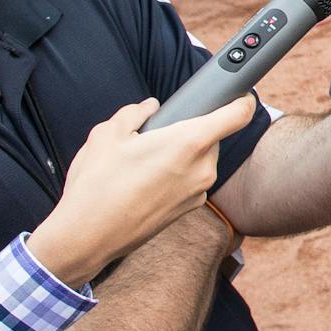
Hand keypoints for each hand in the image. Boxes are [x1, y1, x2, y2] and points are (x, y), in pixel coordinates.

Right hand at [23, 95, 256, 285]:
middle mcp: (202, 169)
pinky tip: (144, 182)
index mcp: (189, 142)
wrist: (88, 238)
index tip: (238, 93)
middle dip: (189, 130)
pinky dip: (175, 175)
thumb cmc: (98, 184)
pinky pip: (190, 181)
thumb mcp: (108, 134)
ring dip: (180, 154)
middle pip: (212, 137)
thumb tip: (150, 108)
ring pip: (200, 160)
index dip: (242, 100)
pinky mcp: (189, 210)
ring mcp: (198, 193)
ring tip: (143, 161)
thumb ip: (134, 113)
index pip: (238, 115)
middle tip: (157, 132)